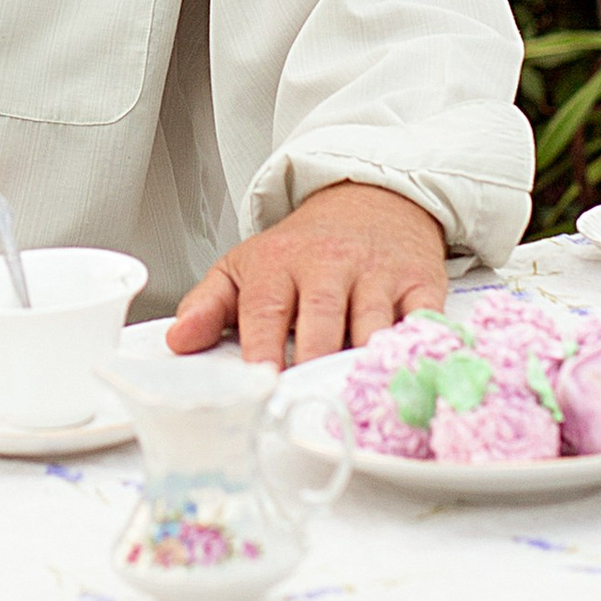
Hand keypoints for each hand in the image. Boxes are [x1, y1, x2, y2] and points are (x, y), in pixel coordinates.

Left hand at [168, 182, 447, 368]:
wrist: (370, 200)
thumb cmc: (304, 248)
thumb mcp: (245, 266)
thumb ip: (208, 305)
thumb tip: (178, 341)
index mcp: (279, 262)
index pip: (266, 309)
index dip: (263, 349)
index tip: (260, 383)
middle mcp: (329, 264)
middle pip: (322, 321)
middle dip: (313, 363)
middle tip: (304, 400)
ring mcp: (377, 274)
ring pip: (372, 327)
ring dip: (362, 364)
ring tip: (350, 396)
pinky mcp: (420, 282)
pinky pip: (422, 320)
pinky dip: (416, 348)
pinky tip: (404, 372)